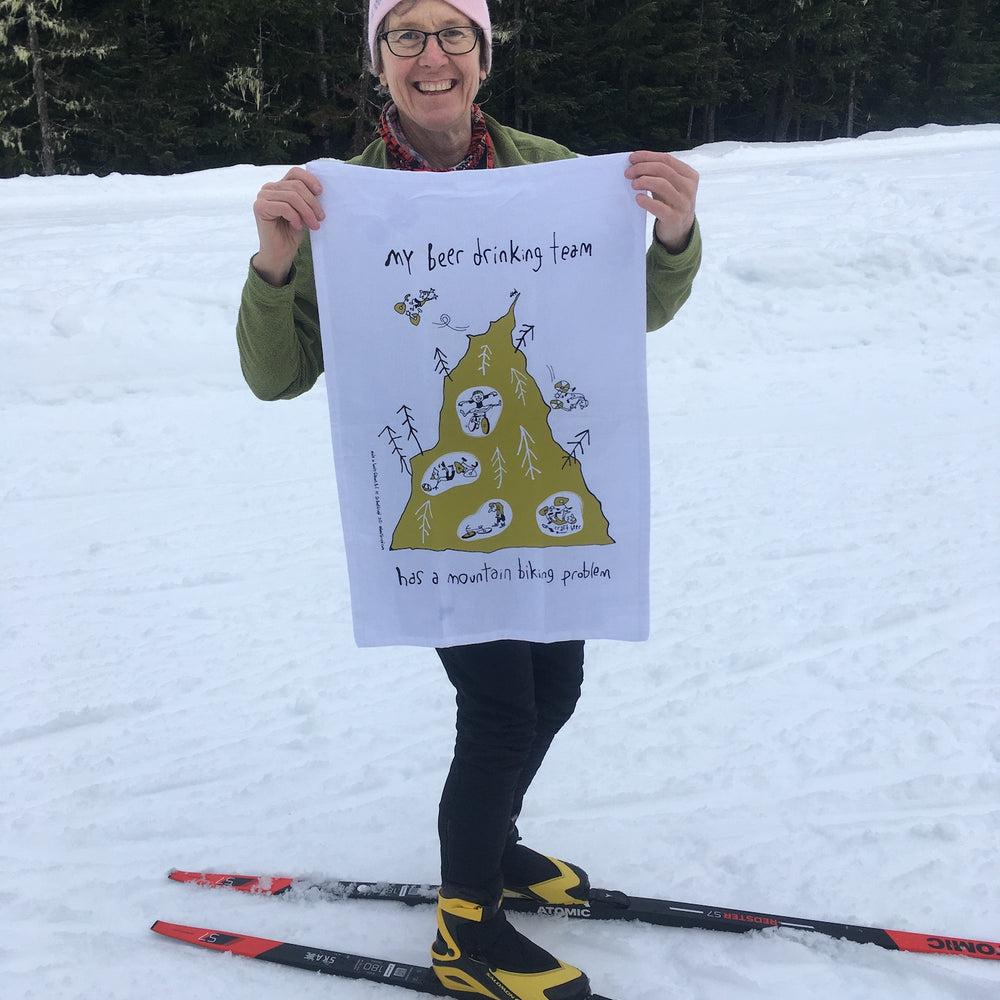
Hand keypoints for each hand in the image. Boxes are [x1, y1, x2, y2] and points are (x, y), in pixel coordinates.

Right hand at [251, 167, 324, 285]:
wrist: (280, 252)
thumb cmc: (292, 232)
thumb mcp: (304, 212)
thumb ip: (307, 198)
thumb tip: (320, 189)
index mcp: (280, 186)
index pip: (295, 172)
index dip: (310, 180)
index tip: (321, 192)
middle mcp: (269, 188)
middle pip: (296, 186)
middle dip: (312, 203)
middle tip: (321, 218)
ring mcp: (262, 196)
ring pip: (292, 196)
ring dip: (307, 212)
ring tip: (314, 225)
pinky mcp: (259, 207)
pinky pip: (284, 207)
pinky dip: (295, 217)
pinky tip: (298, 226)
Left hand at [626, 151, 698, 253]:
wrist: (680, 228)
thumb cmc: (670, 202)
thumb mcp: (670, 184)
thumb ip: (658, 173)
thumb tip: (635, 162)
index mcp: (689, 175)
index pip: (666, 159)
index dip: (647, 157)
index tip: (632, 158)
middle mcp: (689, 188)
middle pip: (663, 169)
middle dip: (642, 168)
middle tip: (628, 173)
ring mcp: (683, 203)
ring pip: (662, 184)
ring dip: (644, 181)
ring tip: (633, 184)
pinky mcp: (674, 218)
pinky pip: (659, 207)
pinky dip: (646, 201)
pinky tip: (638, 198)